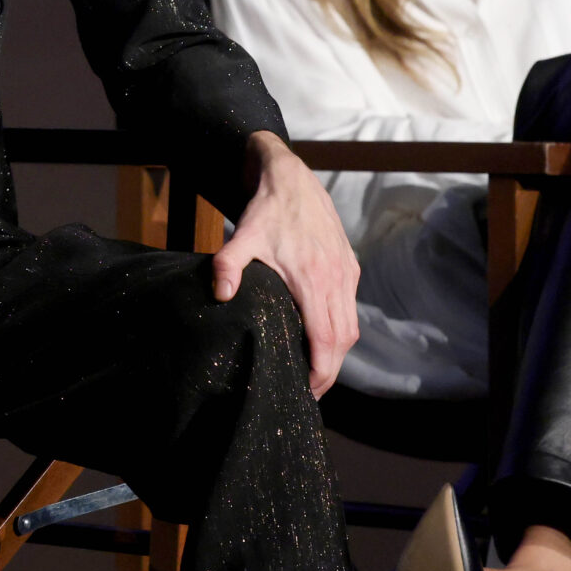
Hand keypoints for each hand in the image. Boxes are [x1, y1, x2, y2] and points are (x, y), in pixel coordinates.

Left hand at [214, 132, 360, 396]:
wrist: (292, 179)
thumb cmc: (266, 211)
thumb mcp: (242, 236)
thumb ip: (228, 265)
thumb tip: (220, 295)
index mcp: (312, 279)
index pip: (324, 339)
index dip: (320, 370)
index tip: (308, 391)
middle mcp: (335, 280)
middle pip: (341, 341)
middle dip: (329, 371)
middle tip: (311, 392)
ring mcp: (346, 274)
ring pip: (351, 327)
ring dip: (338, 354)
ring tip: (318, 373)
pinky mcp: (349, 267)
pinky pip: (351, 309)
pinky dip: (342, 331)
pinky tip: (325, 341)